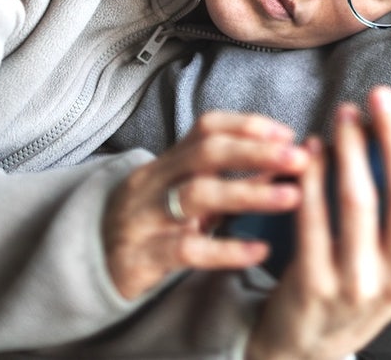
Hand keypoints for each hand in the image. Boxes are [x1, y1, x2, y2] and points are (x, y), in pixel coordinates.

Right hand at [102, 112, 309, 299]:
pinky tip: (259, 251)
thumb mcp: (188, 197)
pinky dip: (226, 250)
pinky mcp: (142, 257)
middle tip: (300, 158)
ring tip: (293, 198)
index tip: (289, 133)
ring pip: (197, 195)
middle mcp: (154, 181)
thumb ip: (234, 180)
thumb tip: (287, 163)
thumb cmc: (153, 225)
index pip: (207, 127)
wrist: (89, 265)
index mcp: (168, 161)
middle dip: (257, 152)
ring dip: (250, 194)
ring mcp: (145, 218)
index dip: (249, 125)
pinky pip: (186, 250)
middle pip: (206, 153)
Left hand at [247, 85, 390, 359]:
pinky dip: (313, 174)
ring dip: (351, 146)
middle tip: (382, 94)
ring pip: (358, 198)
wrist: (314, 343)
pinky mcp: (316, 283)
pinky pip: (313, 216)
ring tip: (345, 114)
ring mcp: (360, 281)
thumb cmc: (364, 279)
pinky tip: (313, 148)